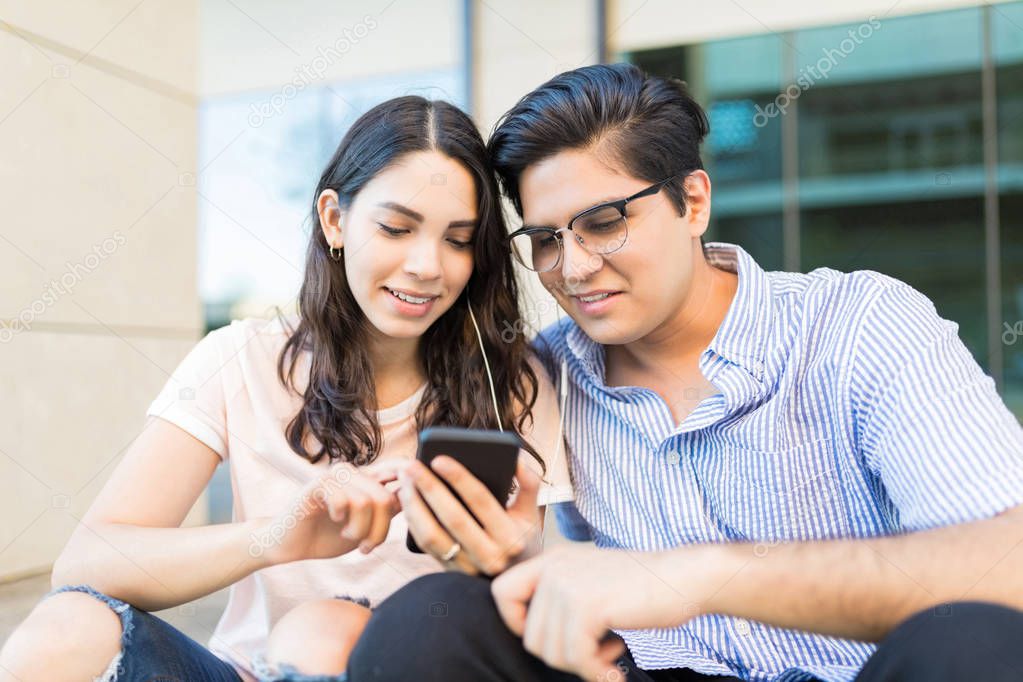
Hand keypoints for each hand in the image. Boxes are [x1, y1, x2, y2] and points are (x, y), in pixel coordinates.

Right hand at [253, 459, 409, 565]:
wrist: (287, 545)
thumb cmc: (326, 536)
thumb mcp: (365, 527)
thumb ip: (386, 511)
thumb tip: (416, 496)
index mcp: (366, 480)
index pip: (398, 470)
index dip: (412, 478)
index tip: (421, 495)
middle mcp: (353, 472)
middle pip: (386, 497)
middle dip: (380, 530)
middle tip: (367, 546)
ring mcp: (335, 475)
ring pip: (367, 502)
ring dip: (360, 529)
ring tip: (349, 536)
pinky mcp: (318, 484)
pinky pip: (345, 501)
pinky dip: (342, 519)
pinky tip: (333, 520)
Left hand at [398, 455, 542, 575]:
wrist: (514, 583)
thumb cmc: (521, 539)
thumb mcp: (531, 514)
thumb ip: (528, 484)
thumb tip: (516, 457)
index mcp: (512, 537)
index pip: (482, 501)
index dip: (459, 479)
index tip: (439, 459)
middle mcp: (490, 556)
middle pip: (453, 517)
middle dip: (429, 488)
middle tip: (412, 465)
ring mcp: (467, 568)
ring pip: (432, 535)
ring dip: (414, 505)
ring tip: (405, 481)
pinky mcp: (450, 572)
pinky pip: (425, 545)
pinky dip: (412, 521)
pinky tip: (407, 500)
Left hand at [491, 546, 704, 678]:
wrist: (684, 577)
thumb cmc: (643, 588)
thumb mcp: (590, 581)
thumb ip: (560, 597)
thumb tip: (535, 637)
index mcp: (552, 560)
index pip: (501, 592)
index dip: (517, 623)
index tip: (552, 636)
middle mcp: (554, 568)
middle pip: (530, 637)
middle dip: (563, 656)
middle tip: (596, 649)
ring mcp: (569, 585)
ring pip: (552, 653)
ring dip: (583, 664)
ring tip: (610, 650)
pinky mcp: (588, 605)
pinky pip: (577, 657)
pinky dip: (597, 672)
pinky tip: (615, 670)